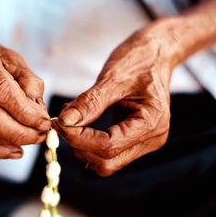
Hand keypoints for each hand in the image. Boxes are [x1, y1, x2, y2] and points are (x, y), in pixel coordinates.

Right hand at [0, 30, 50, 158]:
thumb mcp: (9, 56)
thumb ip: (27, 81)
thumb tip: (39, 112)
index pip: (1, 90)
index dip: (26, 112)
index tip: (45, 122)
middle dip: (20, 132)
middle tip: (40, 135)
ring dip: (9, 142)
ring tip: (29, 139)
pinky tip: (12, 149)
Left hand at [55, 27, 174, 175]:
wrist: (155, 53)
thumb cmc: (139, 60)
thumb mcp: (113, 77)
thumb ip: (90, 102)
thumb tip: (66, 121)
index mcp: (152, 123)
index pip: (109, 146)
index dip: (79, 138)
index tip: (60, 123)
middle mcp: (151, 139)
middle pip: (107, 162)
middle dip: (79, 146)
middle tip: (62, 123)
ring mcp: (144, 142)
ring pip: (106, 162)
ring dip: (82, 146)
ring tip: (71, 120)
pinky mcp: (134, 140)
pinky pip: (108, 152)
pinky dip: (89, 142)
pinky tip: (81, 123)